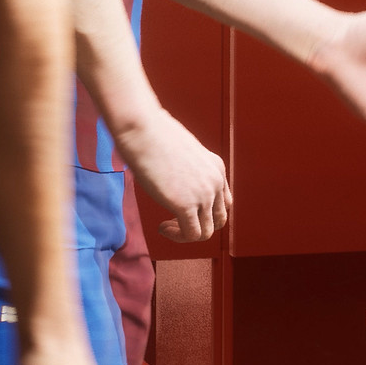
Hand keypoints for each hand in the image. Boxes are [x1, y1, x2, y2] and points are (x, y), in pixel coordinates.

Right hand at [115, 109, 230, 241]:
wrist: (142, 129)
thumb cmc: (152, 132)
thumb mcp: (179, 148)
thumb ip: (184, 164)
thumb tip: (172, 172)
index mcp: (216, 166)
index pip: (223, 201)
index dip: (205, 212)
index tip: (183, 210)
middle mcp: (215, 181)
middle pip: (219, 219)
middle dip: (199, 225)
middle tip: (175, 222)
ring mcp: (204, 195)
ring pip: (206, 232)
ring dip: (186, 234)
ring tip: (167, 226)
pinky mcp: (186, 205)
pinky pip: (191, 235)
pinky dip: (177, 236)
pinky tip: (162, 227)